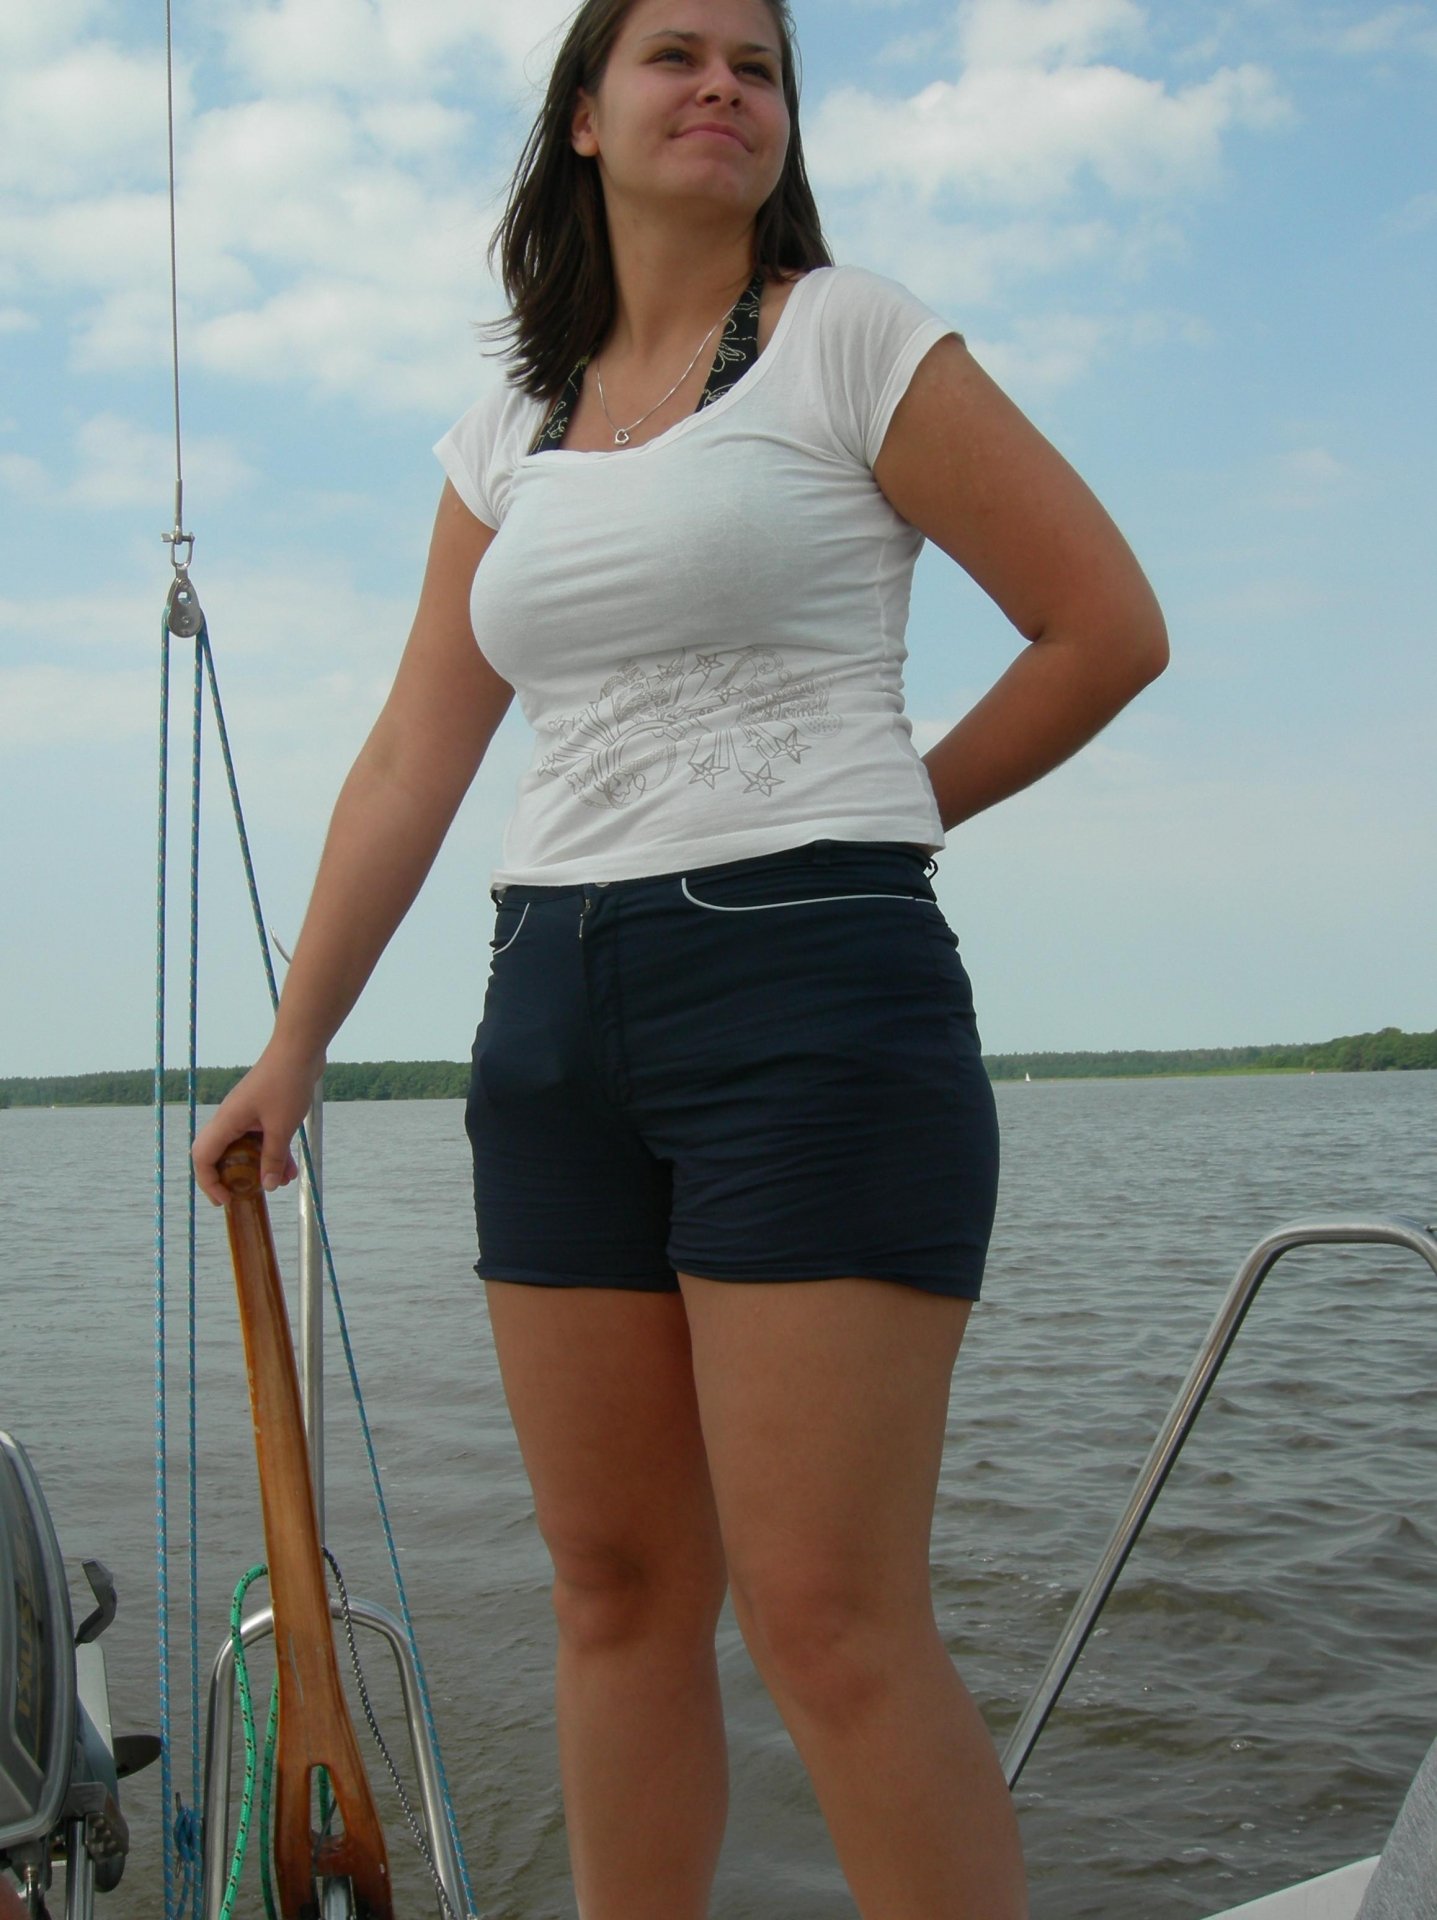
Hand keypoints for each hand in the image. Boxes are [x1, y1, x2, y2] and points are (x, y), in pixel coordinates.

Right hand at [191, 1044, 322, 1205]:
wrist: (301, 1049)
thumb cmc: (286, 1083)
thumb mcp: (281, 1127)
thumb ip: (273, 1158)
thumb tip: (267, 1186)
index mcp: (226, 1121)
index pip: (203, 1158)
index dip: (209, 1182)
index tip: (226, 1200)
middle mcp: (231, 1118)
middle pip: (220, 1155)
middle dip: (232, 1178)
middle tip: (246, 1195)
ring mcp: (246, 1113)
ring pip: (245, 1148)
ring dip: (259, 1167)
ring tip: (279, 1183)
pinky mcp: (263, 1110)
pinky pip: (261, 1138)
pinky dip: (272, 1152)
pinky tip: (290, 1168)